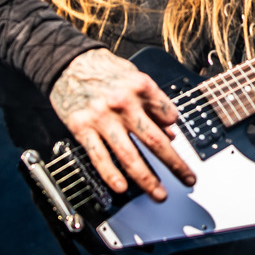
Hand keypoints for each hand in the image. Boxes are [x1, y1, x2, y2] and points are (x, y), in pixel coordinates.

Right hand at [49, 48, 196, 201]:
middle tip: (188, 179)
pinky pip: (99, 156)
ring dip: (147, 179)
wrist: (67, 61)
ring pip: (129, 155)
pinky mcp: (82, 127)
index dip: (175, 130)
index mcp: (140, 86)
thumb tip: (169, 131)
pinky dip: (111, 174)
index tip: (176, 141)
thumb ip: (152, 104)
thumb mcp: (134, 78)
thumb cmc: (103, 69)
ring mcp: (102, 117)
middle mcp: (123, 103)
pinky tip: (121, 187)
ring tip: (159, 193)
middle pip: (154, 141)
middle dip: (174, 164)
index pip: (169, 115)